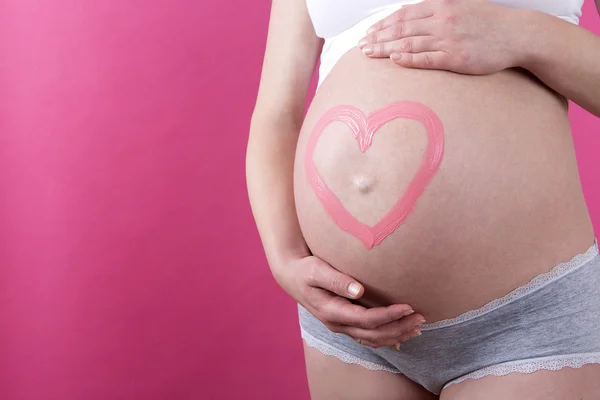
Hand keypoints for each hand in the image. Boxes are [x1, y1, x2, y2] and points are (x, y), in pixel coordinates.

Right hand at [274, 254, 424, 348]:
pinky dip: (385, 337)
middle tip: (421, 318)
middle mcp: (337, 324)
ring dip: (396, 335)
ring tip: (417, 328)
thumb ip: (336, 280)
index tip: (408, 306)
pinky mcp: (344, 323)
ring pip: (372, 339)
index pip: (367, 319)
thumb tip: (358, 290)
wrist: (291, 276)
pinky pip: (367, 337)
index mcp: (332, 311)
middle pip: (373, 334)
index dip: (389, 315)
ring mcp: (340, 326)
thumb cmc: (305, 269)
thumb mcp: (317, 269)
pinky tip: (400, 337)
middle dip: (399, 328)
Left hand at [358, 0, 527, 74]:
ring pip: (410, 44)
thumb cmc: (489, 23)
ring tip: (368, 54)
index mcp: (442, 6)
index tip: (369, 32)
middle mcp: (442, 20)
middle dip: (378, 37)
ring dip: (386, 49)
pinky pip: (428, 59)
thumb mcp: (460, 7)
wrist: (518, 34)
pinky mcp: (456, 58)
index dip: (383, 24)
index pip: (404, 15)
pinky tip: (394, 61)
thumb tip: (408, 12)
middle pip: (402, 29)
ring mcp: (448, 39)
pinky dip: (410, 59)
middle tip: (361, 46)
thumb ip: (434, 10)